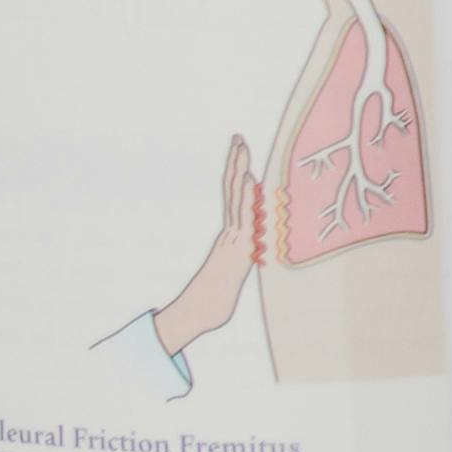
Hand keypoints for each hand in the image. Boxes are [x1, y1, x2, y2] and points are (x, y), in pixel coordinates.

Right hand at [145, 135, 263, 364]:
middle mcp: (230, 232)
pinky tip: (249, 180)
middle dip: (236, 163)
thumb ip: (239, 262)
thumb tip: (247, 256)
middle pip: (233, 190)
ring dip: (239, 171)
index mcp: (230, 235)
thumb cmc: (216, 300)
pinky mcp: (236, 247)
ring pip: (235, 198)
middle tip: (238, 137)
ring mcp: (232, 238)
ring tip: (241, 147)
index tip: (242, 153)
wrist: (202, 315)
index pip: (235, 197)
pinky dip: (246, 197)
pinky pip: (242, 216)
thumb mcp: (234, 275)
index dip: (238, 175)